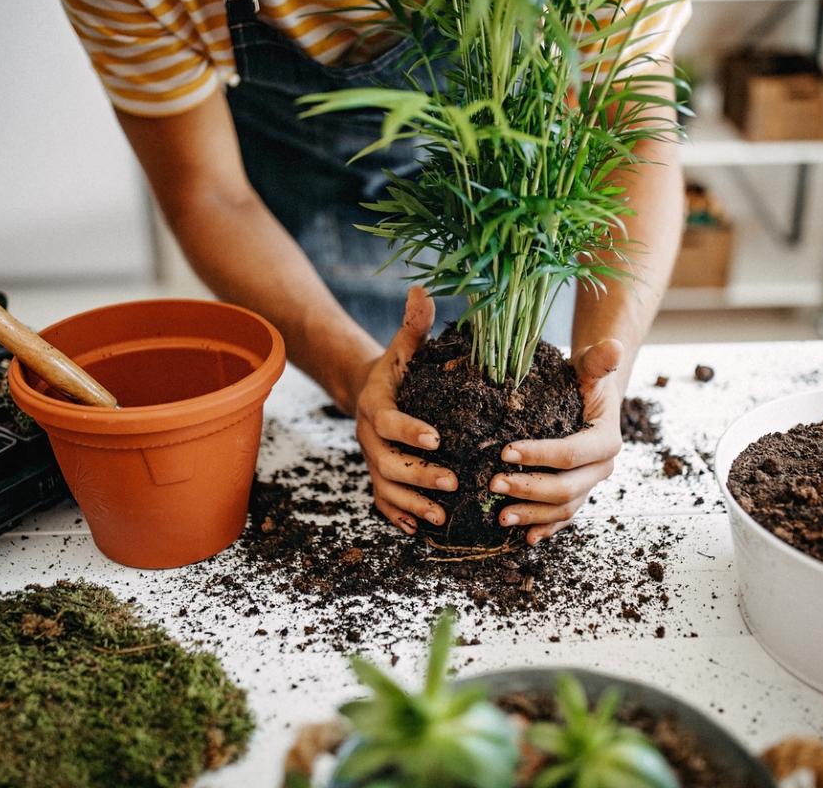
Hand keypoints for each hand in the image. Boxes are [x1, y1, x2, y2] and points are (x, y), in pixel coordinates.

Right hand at [356, 287, 458, 534]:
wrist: (370, 392)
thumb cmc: (399, 369)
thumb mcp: (405, 346)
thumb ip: (414, 325)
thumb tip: (423, 290)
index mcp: (376, 404)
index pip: (389, 421)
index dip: (409, 431)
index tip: (438, 439)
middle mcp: (369, 437)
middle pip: (386, 463)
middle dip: (419, 475)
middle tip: (453, 483)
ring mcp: (373, 460)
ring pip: (385, 489)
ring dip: (412, 504)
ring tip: (442, 517)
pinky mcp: (379, 478)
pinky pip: (383, 502)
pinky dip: (399, 517)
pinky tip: (420, 531)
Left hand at [489, 339, 623, 544]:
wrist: (590, 398)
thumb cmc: (584, 380)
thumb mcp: (589, 368)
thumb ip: (598, 361)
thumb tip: (613, 347)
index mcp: (606, 440)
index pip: (571, 453)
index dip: (539, 455)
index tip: (505, 450)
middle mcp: (602, 468)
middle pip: (566, 487)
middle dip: (529, 489)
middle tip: (493, 484)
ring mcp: (589, 485)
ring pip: (564, 508)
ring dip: (532, 515)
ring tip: (500, 516)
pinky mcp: (577, 495)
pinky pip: (562, 517)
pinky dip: (545, 528)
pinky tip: (524, 537)